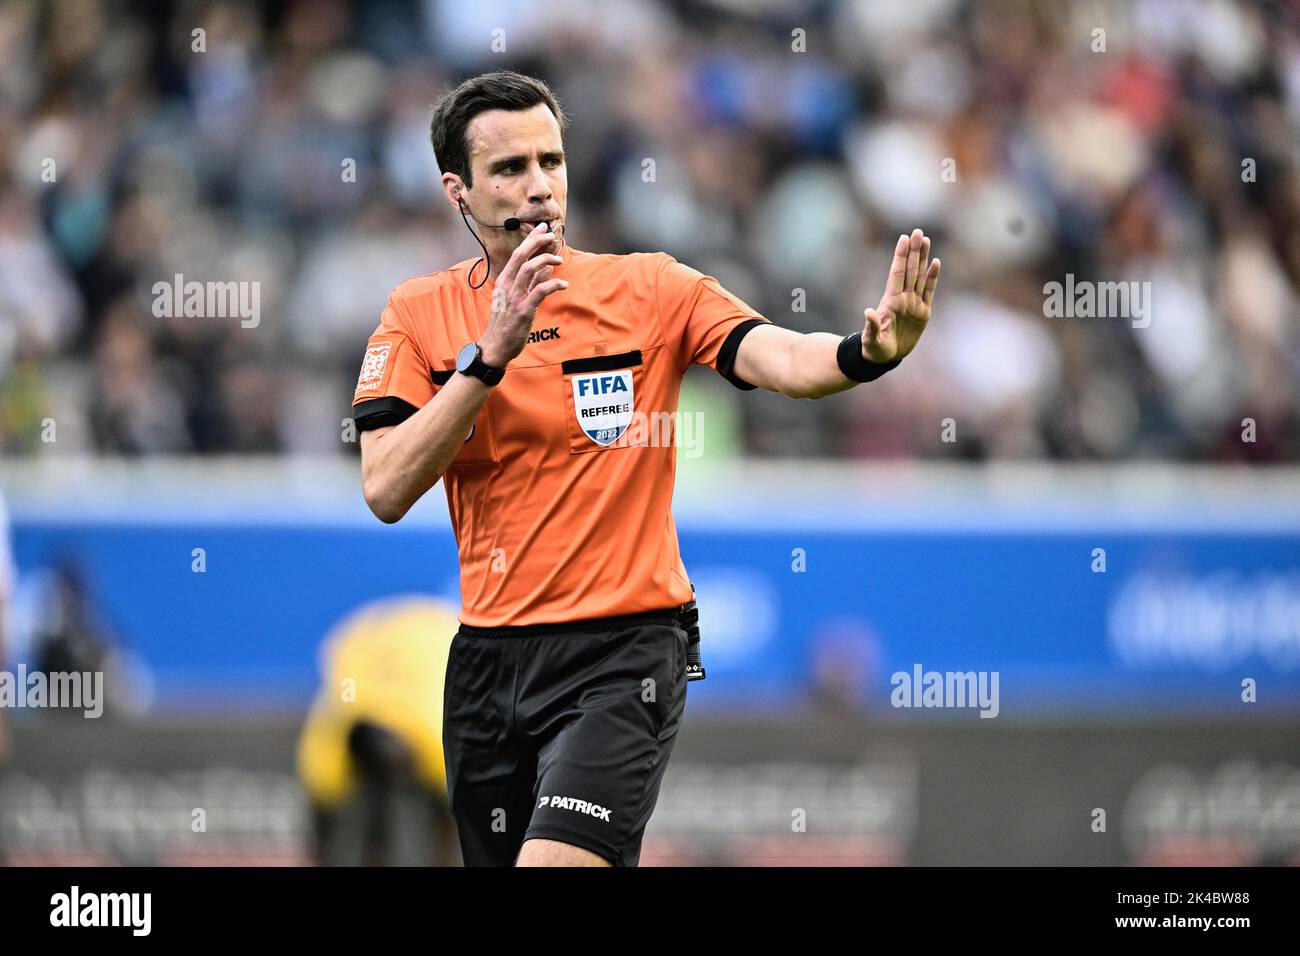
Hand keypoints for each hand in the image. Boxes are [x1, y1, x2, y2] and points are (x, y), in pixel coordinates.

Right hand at [480, 223, 567, 366]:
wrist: (496, 346)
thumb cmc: (506, 323)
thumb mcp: (515, 299)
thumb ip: (531, 283)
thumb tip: (546, 267)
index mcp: (504, 281)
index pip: (517, 254)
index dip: (530, 240)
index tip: (542, 228)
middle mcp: (507, 286)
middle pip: (521, 256)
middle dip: (536, 242)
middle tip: (550, 235)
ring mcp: (514, 297)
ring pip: (529, 269)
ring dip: (546, 260)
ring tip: (559, 259)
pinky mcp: (524, 310)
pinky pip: (539, 291)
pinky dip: (553, 284)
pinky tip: (564, 284)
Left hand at [863, 228, 940, 363]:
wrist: (884, 358)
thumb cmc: (874, 349)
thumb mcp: (871, 340)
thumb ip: (871, 326)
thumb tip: (868, 312)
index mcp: (890, 302)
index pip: (897, 274)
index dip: (900, 256)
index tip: (903, 238)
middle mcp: (903, 299)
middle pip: (910, 270)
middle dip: (914, 251)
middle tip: (917, 232)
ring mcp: (913, 304)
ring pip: (920, 276)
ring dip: (923, 258)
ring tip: (925, 240)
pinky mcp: (923, 313)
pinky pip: (929, 292)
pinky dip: (933, 278)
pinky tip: (935, 263)